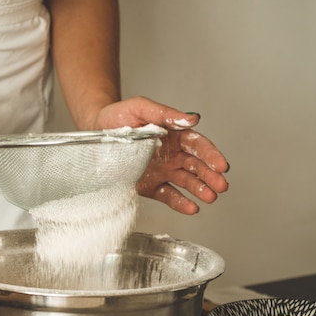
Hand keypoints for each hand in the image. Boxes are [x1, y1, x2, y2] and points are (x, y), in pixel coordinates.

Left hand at [92, 96, 228, 214]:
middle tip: (221, 185)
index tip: (221, 165)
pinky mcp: (150, 186)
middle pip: (197, 166)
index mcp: (174, 135)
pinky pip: (168, 195)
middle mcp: (172, 154)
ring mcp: (162, 171)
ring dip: (200, 189)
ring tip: (210, 197)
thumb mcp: (142, 107)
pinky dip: (180, 203)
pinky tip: (192, 208)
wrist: (95, 131)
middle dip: (211, 176)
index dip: (211, 155)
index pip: (198, 145)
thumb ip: (166, 113)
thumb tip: (192, 118)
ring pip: (187, 181)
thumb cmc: (118, 116)